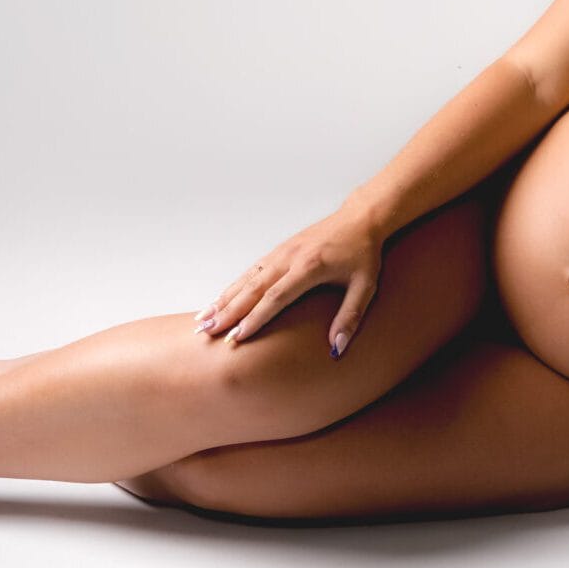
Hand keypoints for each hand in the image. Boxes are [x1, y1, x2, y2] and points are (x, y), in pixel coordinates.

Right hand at [192, 203, 386, 356]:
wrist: (359, 219)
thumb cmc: (363, 253)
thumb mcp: (365, 286)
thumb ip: (351, 316)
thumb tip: (337, 347)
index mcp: (310, 267)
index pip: (277, 296)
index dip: (256, 318)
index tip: (238, 337)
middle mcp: (290, 258)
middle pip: (253, 288)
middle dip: (229, 312)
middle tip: (207, 332)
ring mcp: (281, 252)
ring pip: (247, 279)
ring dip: (224, 299)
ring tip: (203, 320)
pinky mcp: (279, 250)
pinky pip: (251, 271)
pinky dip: (233, 287)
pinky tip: (219, 300)